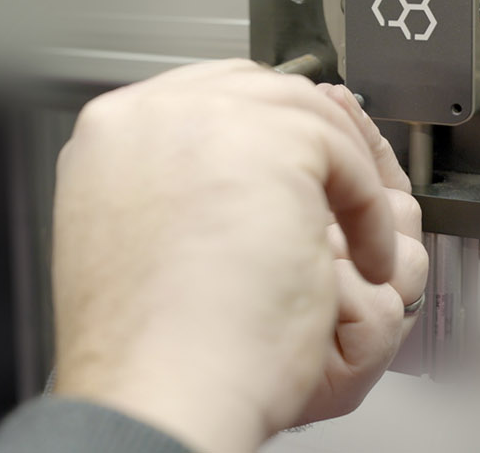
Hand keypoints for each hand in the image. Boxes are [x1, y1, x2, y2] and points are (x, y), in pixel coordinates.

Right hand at [49, 60, 412, 452]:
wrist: (161, 388)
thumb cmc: (149, 348)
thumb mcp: (136, 239)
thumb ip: (168, 186)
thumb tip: (219, 173)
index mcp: (109, 136)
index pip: (201, 99)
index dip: (256, 134)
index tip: (296, 170)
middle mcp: (149, 113)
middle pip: (253, 90)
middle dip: (307, 142)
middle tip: (341, 195)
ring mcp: (207, 117)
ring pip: (305, 115)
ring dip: (341, 180)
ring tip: (354, 248)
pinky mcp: (271, 140)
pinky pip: (345, 152)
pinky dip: (369, 212)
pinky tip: (365, 265)